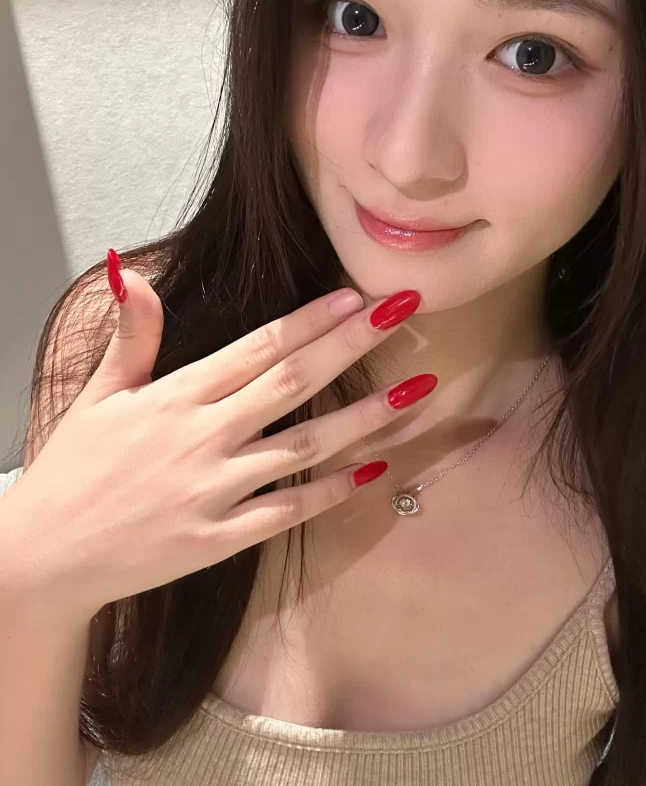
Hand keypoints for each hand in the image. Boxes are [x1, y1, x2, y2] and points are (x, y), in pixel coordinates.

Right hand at [5, 267, 435, 619]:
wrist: (44, 557)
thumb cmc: (73, 471)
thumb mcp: (98, 395)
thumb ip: (131, 336)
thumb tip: (133, 273)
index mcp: (176, 396)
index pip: (257, 347)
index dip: (310, 320)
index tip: (356, 296)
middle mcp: (203, 437)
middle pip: (292, 382)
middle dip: (350, 344)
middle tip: (401, 312)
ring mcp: (215, 490)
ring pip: (304, 445)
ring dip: (364, 418)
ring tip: (416, 391)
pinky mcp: (219, 539)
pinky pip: (287, 511)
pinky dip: (332, 491)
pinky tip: (374, 471)